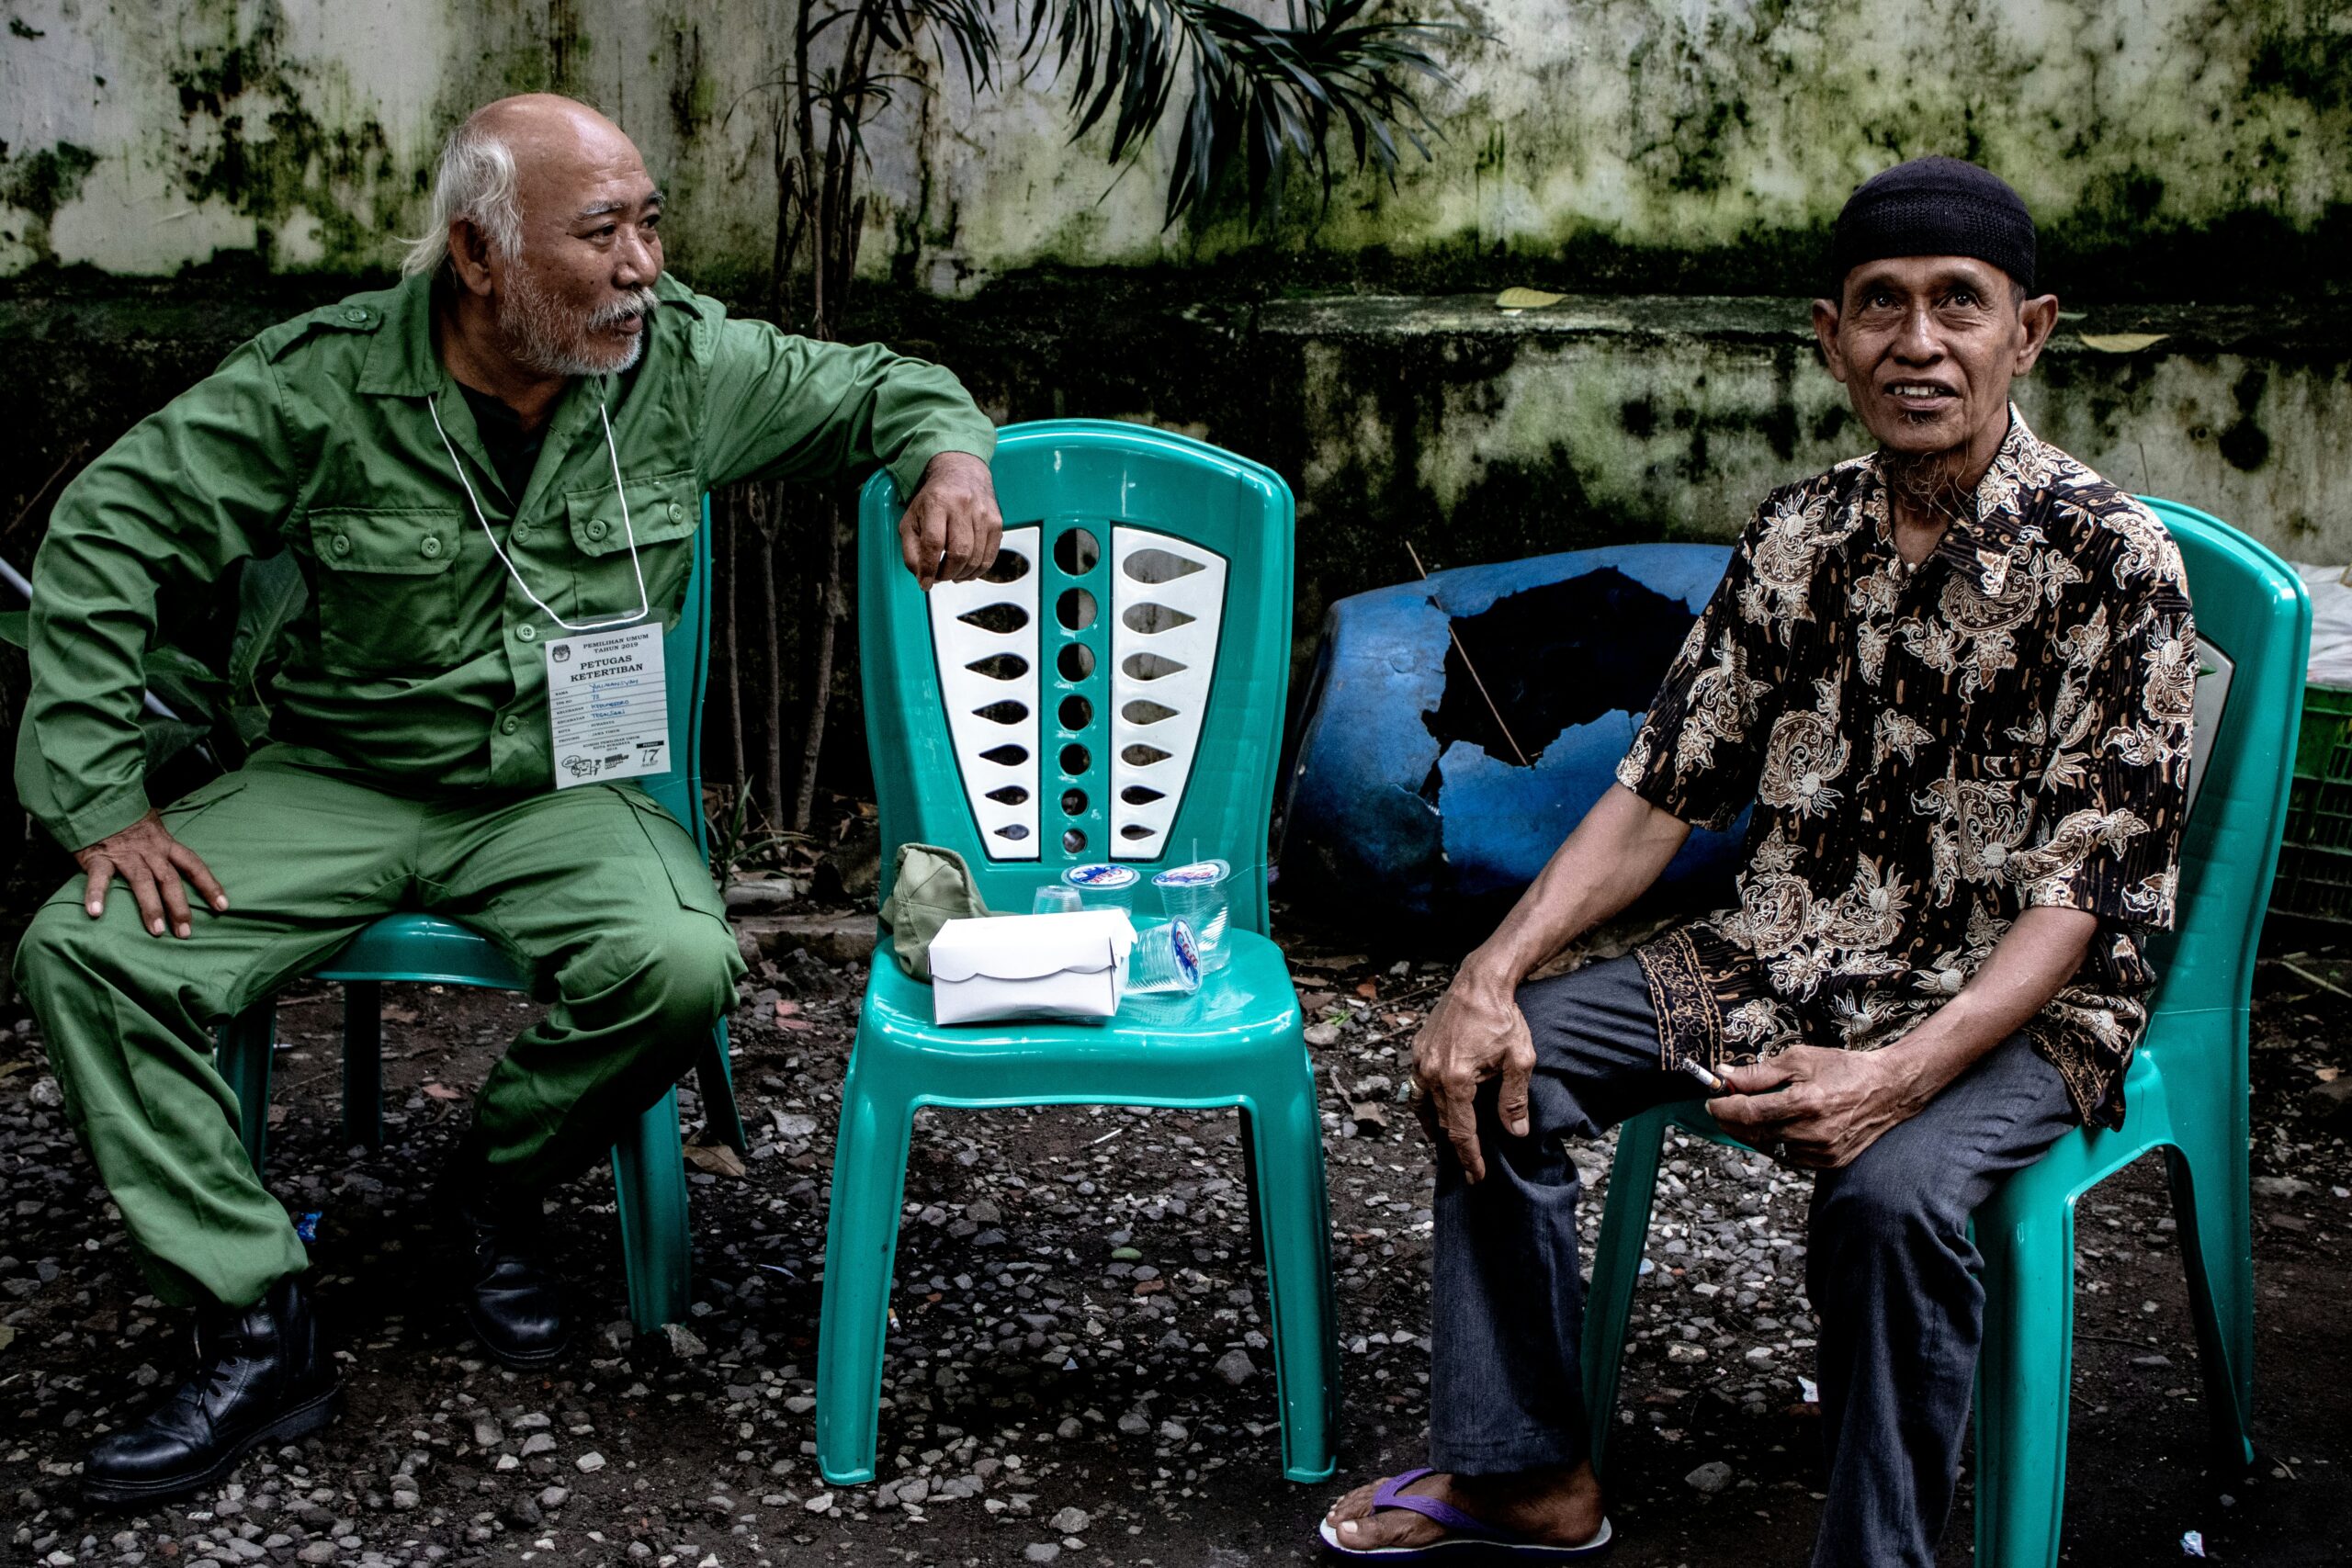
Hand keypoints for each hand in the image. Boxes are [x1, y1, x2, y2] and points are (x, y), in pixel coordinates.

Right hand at [74, 810, 229, 938]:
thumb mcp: (153, 826)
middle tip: (186, 933)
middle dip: (179, 907)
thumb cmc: (126, 818)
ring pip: (142, 882)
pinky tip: (95, 913)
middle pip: (170, 880)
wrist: (95, 801)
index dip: (209, 885)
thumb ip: (165, 842)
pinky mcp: (98, 857)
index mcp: (165, 843)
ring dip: (151, 908)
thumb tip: (181, 856)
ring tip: (157, 931)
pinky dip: (96, 894)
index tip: (223, 906)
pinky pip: (99, 877)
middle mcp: (149, 850)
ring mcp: (125, 854)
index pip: (193, 865)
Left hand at [897, 451, 1004, 589]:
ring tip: (951, 573)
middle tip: (939, 577)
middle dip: (947, 573)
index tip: (926, 582)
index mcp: (937, 503)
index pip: (933, 543)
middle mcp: (963, 506)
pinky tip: (966, 570)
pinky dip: (977, 571)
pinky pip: (990, 557)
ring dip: (962, 574)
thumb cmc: (934, 499)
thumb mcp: (911, 519)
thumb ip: (910, 550)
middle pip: (958, 553)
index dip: (929, 568)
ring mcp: (983, 514)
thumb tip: (922, 576)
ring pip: (975, 558)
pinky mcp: (997, 522)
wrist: (962, 473)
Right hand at [1409, 971, 1536, 1183]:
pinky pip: (1418, 1088)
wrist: (1480, 982)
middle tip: (1469, 1167)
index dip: (1470, 1157)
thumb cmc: (1502, 1018)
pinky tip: (1435, 1112)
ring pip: (1424, 1107)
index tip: (1477, 1176)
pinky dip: (1426, 1105)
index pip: (1460, 1131)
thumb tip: (1516, 1133)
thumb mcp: (1519, 1059)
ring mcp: (1420, 1062)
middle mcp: (1431, 1073)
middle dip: (1456, 1147)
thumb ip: (1514, 1099)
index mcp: (1456, 1079)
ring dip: (1435, 1129)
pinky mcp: (1417, 1051)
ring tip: (1447, 1146)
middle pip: (1441, 1122)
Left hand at [1705, 1044, 1918, 1168]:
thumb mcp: (1800, 1059)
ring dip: (1750, 1134)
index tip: (1712, 1100)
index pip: (1748, 1113)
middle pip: (1753, 1134)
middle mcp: (1812, 1132)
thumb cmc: (1845, 1068)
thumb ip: (1759, 1072)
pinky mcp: (1829, 1162)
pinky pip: (1787, 1157)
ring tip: (1745, 1116)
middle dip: (1731, 1121)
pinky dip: (1772, 1144)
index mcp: (1805, 1103)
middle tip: (1721, 1108)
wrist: (1888, 1089)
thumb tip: (1725, 1076)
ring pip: (1768, 1149)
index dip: (1724, 1108)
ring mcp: (1821, 1152)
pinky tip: (1770, 1128)